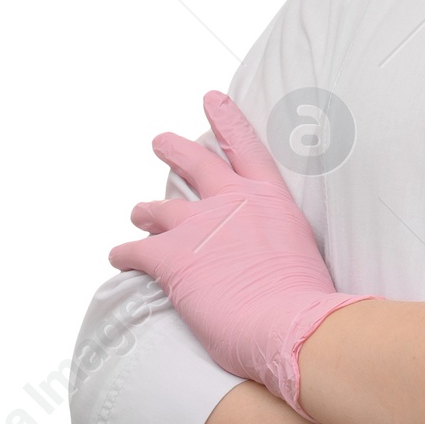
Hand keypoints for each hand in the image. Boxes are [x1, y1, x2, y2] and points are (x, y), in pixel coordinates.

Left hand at [109, 90, 373, 418]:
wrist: (292, 325)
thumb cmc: (305, 300)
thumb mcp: (301, 252)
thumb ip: (278, 241)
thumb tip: (269, 258)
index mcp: (269, 198)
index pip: (245, 146)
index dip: (227, 119)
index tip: (212, 98)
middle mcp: (231, 201)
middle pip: (195, 162)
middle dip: (174, 149)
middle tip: (160, 141)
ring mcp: (198, 226)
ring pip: (157, 207)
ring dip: (145, 210)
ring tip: (139, 213)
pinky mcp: (171, 257)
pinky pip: (134, 249)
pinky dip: (124, 253)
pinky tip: (119, 257)